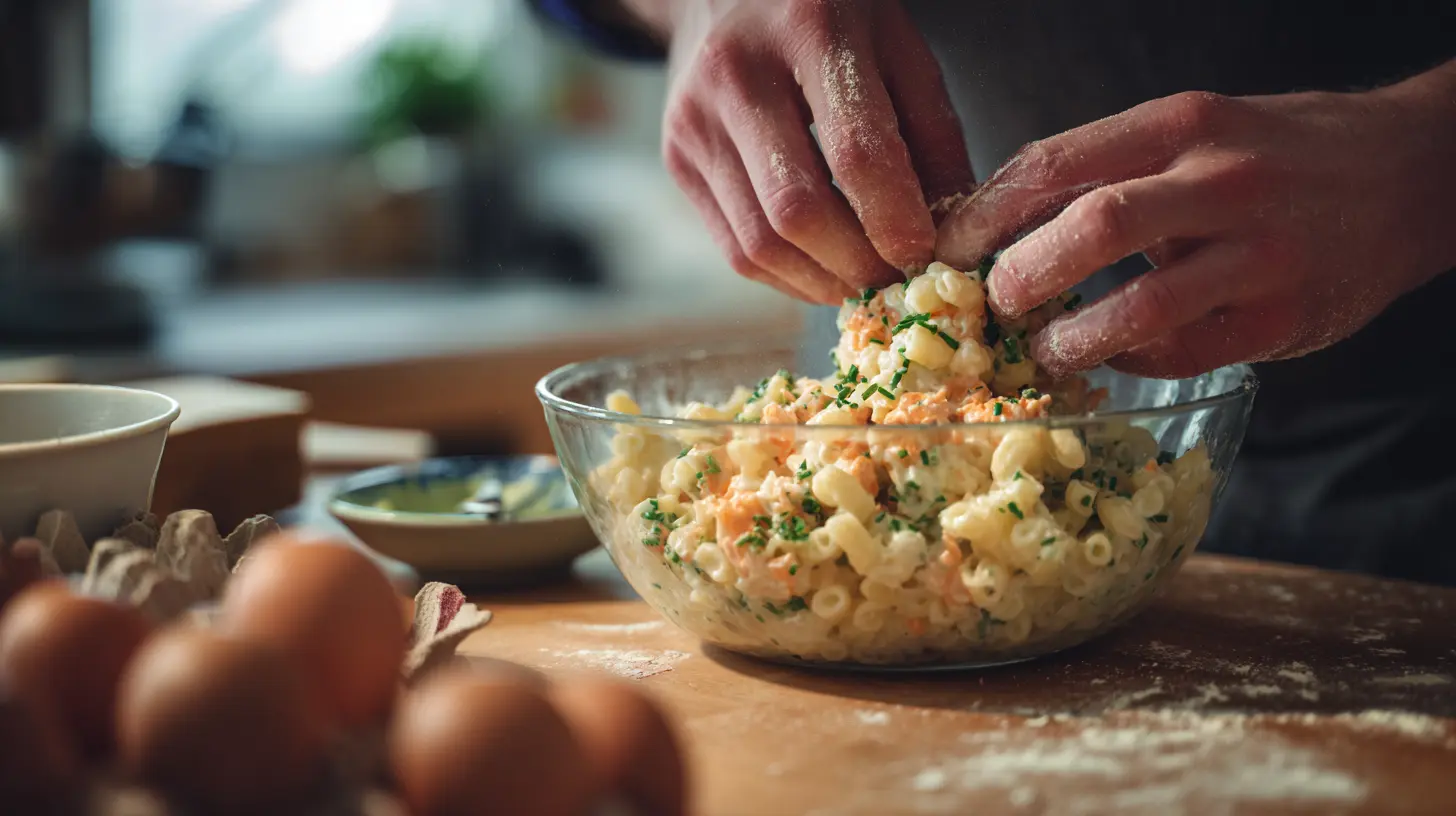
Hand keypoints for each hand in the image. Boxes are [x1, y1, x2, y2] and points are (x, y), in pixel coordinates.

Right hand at [646, 0, 972, 302]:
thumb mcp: (897, 46)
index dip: (894, 218)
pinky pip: (734, 248)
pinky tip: (823, 271)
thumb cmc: (829, 16)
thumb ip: (932, 133)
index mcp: (809, 30)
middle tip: (897, 283)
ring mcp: (695, 122)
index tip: (923, 255)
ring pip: (759, 243)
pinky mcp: (677, 160)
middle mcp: (737, 74)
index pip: (855, 150)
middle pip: (798, 210)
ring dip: (821, 282)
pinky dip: (786, 277)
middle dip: (857, 265)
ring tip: (863, 285)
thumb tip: (949, 232)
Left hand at [937, 69, 1455, 378]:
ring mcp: (1259, 253)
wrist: (1409, 177)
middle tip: (994, 302)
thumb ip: (1114, 169)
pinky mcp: (1284, 318)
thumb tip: (1002, 225)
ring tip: (1044, 348)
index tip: (948, 247)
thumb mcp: (1197, 132)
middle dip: (1023, 272)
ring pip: (1140, 305)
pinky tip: (1116, 355)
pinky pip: (1184, 353)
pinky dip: (1134, 360)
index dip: (987, 212)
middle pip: (1094, 225)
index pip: (1057, 162)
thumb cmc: (1279, 156)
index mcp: (1183, 125)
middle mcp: (1223, 181)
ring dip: (1073, 336)